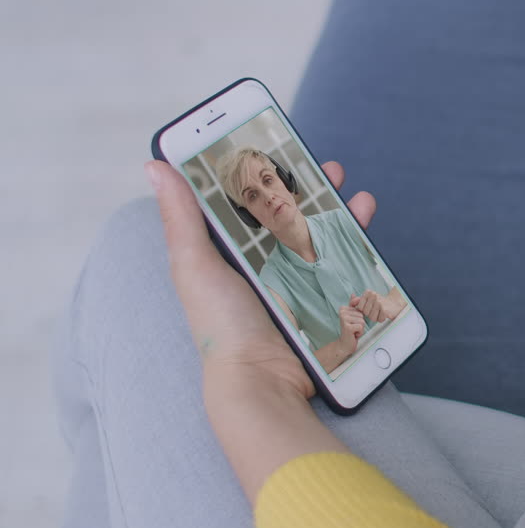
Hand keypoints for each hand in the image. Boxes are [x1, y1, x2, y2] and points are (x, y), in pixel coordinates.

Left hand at [147, 158, 377, 403]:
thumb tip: (156, 165)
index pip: (246, 202)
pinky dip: (359, 239)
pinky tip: (364, 223)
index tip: (274, 145)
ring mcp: (300, 282)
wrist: (263, 382)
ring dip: (340, 208)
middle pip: (291, 214)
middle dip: (310, 186)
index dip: (261, 172)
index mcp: (231, 255)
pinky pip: (347, 262)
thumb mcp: (195, 266)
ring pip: (324, 233)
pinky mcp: (329, 299)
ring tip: (352, 192)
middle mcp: (265, 265)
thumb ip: (182, 217)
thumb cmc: (223, 328)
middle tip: (324, 165)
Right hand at [336, 304, 365, 356]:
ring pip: (362, 321)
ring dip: (360, 328)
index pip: (360, 308)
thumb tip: (353, 294)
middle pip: (362, 315)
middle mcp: (342, 312)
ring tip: (354, 330)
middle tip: (353, 327)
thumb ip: (352, 305)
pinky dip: (360, 332)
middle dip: (360, 323)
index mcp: (343, 308)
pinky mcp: (347, 327)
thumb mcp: (352, 316)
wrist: (345, 344)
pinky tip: (354, 334)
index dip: (359, 317)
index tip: (353, 322)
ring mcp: (344, 319)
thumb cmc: (350, 329)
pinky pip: (361, 327)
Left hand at [349, 289, 393, 323]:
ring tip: (380, 312)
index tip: (370, 307)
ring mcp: (380, 302)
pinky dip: (381, 319)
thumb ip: (357, 300)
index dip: (364, 310)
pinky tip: (384, 314)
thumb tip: (351, 300)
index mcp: (368, 292)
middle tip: (376, 310)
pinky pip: (379, 320)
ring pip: (372, 317)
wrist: (395, 304)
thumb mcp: (368, 300)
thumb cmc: (379, 303)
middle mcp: (373, 295)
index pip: (359, 307)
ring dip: (376, 318)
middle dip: (370, 314)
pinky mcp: (385, 309)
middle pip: (365, 313)